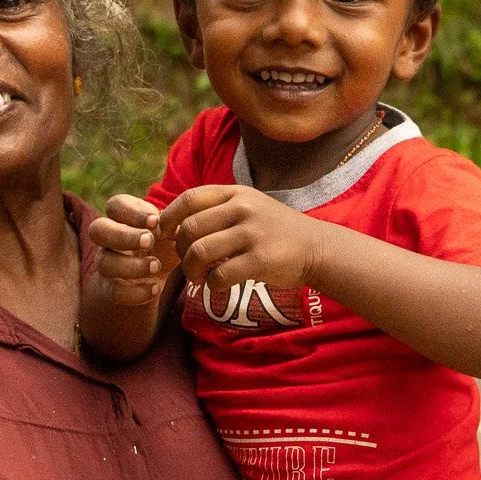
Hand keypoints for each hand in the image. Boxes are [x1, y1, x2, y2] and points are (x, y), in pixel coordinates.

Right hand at [87, 194, 175, 305]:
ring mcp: (107, 263)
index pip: (115, 205)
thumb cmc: (166, 246)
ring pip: (103, 262)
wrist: (159, 278)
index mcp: (125, 218)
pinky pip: (113, 291)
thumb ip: (175, 226)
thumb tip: (177, 226)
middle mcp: (110, 239)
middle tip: (149, 241)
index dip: (131, 211)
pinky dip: (135, 292)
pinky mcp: (110, 288)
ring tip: (156, 266)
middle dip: (123, 235)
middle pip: (97, 229)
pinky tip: (156, 288)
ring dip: (131, 265)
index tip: (154, 220)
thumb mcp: (173, 233)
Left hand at [159, 185, 323, 293]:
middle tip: (185, 262)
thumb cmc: (275, 230)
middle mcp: (243, 209)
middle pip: (190, 228)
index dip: (169, 217)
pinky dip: (211, 284)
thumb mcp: (250, 206)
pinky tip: (216, 285)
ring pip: (200, 252)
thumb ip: (218, 209)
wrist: (316, 247)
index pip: (189, 198)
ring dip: (191, 269)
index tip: (164, 234)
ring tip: (197, 277)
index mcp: (236, 193)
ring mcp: (252, 234)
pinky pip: (221, 274)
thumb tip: (176, 223)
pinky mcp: (260, 260)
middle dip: (179, 249)